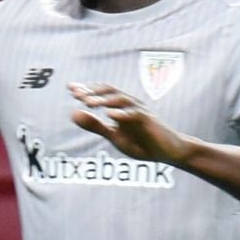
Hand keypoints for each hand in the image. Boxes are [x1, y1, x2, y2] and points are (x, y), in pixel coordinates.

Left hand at [69, 83, 194, 164]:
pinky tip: (110, 115)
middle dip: (93, 92)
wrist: (169, 152)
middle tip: (76, 94)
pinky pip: (135, 114)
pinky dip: (122, 114)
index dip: (86, 90)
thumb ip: (95, 125)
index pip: (101, 94)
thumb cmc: (142, 143)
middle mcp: (129, 105)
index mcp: (119, 108)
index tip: (70, 88)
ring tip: (88, 103)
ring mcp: (140, 112)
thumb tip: (73, 113)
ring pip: (121, 100)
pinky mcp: (149, 121)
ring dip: (104, 100)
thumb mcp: (115, 136)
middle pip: (110, 91)